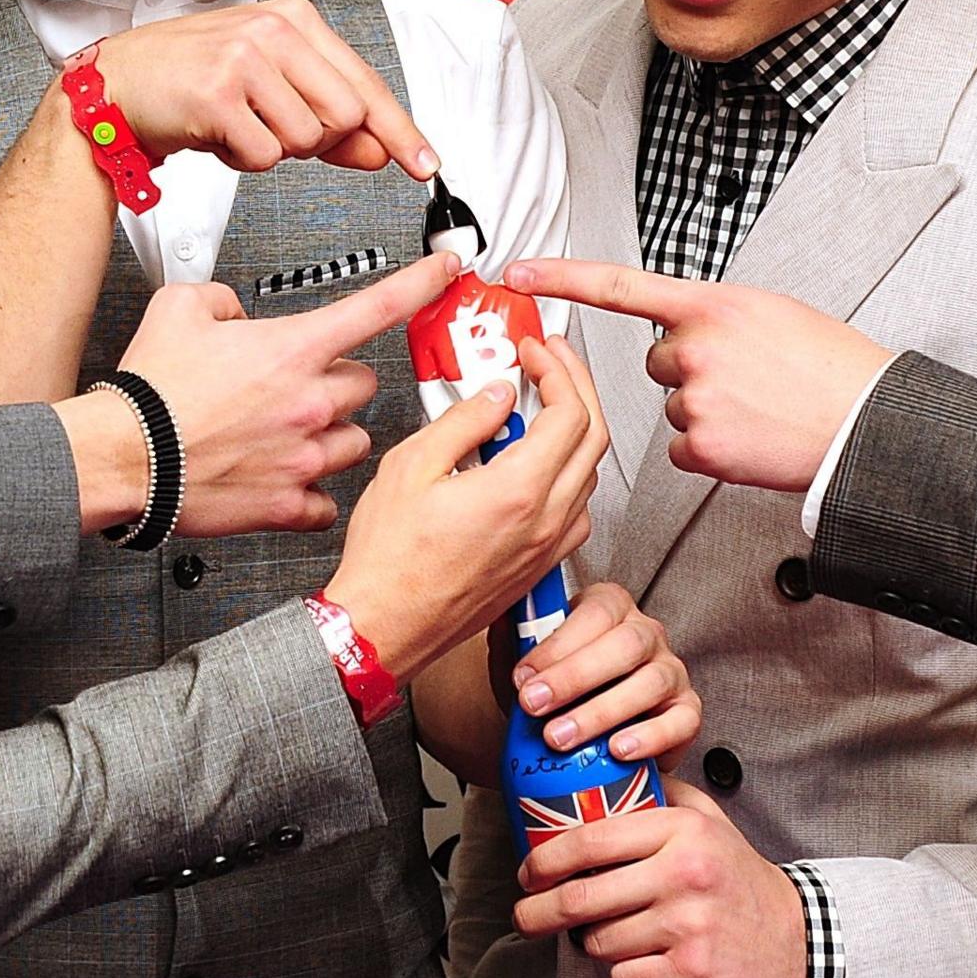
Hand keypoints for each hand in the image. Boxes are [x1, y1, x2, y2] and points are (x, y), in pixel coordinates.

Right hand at [80, 0, 438, 178]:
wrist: (115, 86)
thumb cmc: (189, 81)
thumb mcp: (268, 89)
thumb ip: (327, 120)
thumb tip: (379, 150)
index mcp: (294, 19)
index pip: (364, 83)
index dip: (398, 129)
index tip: (423, 162)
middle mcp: (273, 30)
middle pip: (345, 117)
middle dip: (317, 142)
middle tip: (275, 130)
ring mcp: (245, 58)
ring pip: (306, 140)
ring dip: (273, 150)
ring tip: (238, 125)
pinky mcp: (218, 94)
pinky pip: (263, 157)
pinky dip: (242, 160)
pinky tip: (218, 135)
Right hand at [114, 253, 461, 538]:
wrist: (122, 457)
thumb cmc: (149, 393)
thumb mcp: (178, 307)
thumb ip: (221, 297)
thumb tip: (234, 310)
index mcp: (292, 350)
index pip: (380, 306)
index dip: (423, 283)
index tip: (447, 273)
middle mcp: (309, 403)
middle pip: (366, 384)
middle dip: (340, 382)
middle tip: (300, 386)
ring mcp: (304, 457)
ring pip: (355, 442)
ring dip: (332, 436)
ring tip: (291, 435)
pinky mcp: (287, 504)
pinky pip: (326, 502)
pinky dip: (312, 493)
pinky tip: (288, 481)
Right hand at [327, 331, 607, 672]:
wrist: (383, 626)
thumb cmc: (388, 562)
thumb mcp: (411, 467)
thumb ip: (463, 421)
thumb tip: (495, 395)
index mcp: (516, 492)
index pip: (570, 412)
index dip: (558, 369)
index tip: (535, 351)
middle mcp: (543, 522)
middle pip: (593, 437)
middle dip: (577, 387)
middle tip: (551, 363)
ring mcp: (546, 548)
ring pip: (589, 474)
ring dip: (575, 430)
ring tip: (540, 406)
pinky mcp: (539, 567)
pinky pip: (576, 511)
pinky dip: (568, 474)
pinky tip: (537, 465)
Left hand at [505, 258, 894, 494]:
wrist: (865, 422)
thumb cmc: (831, 368)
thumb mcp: (772, 314)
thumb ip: (719, 316)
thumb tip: (690, 329)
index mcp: (712, 305)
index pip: (619, 285)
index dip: (561, 277)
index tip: (519, 274)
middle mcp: (695, 349)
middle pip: (658, 362)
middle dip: (690, 370)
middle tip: (744, 378)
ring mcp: (695, 398)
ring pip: (674, 406)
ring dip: (706, 408)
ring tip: (758, 407)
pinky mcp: (701, 446)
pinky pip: (684, 447)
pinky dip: (711, 447)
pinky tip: (749, 436)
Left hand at [508, 786, 805, 977]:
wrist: (798, 943)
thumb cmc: (740, 881)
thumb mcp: (709, 822)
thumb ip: (660, 796)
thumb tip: (601, 776)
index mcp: (681, 831)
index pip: (589, 839)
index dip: (544, 859)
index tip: (528, 872)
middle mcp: (683, 872)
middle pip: (579, 897)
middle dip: (538, 912)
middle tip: (527, 915)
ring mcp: (688, 924)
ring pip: (598, 941)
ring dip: (592, 944)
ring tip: (612, 935)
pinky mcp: (691, 971)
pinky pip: (624, 977)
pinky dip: (625, 974)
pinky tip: (645, 962)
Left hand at [511, 584, 698, 767]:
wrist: (576, 728)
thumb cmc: (553, 688)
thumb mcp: (524, 657)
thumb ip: (511, 633)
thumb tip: (495, 609)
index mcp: (610, 607)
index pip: (594, 614)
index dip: (558, 646)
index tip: (522, 677)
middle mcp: (646, 633)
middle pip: (625, 645)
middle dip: (575, 677)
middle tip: (535, 706)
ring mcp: (671, 671)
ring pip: (650, 683)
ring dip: (601, 712)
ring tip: (562, 737)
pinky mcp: (686, 712)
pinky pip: (681, 721)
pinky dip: (650, 737)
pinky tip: (618, 750)